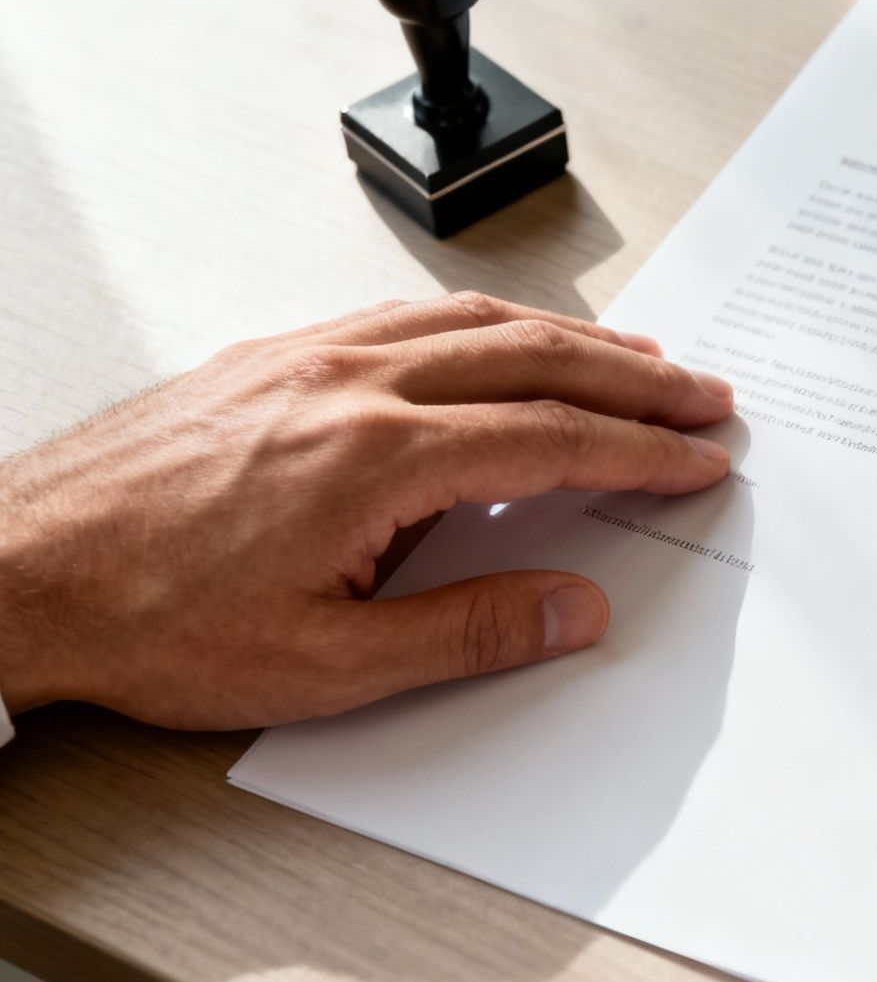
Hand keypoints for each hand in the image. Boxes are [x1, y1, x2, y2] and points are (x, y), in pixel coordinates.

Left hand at [0, 293, 732, 729]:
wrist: (18, 570)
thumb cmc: (151, 620)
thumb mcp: (326, 666)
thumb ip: (467, 633)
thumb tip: (574, 610)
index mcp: (377, 458)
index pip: (551, 438)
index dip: (641, 450)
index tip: (699, 456)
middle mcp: (351, 386)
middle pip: (534, 360)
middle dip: (635, 378)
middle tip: (703, 393)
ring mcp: (309, 360)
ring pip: (473, 321)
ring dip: (571, 337)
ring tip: (633, 356)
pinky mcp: (271, 356)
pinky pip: (405, 315)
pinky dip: (484, 320)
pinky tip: (503, 337)